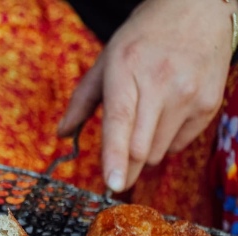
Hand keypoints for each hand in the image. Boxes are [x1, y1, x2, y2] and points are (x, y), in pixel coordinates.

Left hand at [58, 0, 233, 192]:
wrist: (200, 9)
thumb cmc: (144, 37)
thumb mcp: (107, 60)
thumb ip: (82, 100)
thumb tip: (62, 134)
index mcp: (128, 71)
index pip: (120, 123)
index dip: (115, 157)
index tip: (113, 183)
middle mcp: (162, 84)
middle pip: (140, 148)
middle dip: (125, 170)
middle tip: (116, 179)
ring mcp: (189, 94)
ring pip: (158, 152)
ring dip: (144, 154)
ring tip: (144, 125)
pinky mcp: (209, 104)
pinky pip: (179, 145)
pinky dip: (166, 143)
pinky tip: (165, 118)